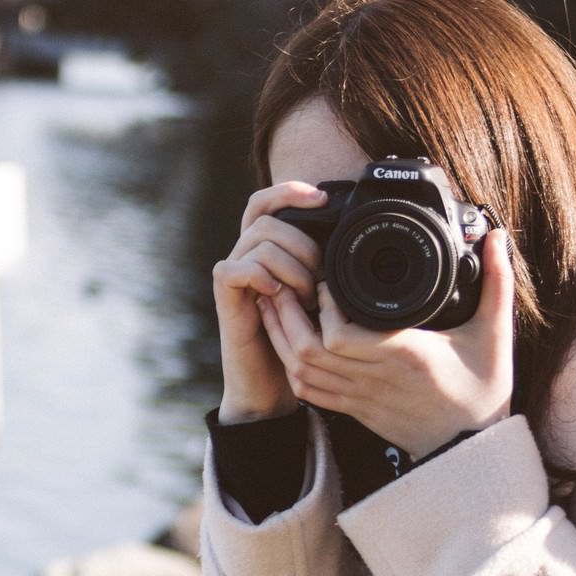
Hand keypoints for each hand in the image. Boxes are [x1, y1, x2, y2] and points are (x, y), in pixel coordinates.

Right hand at [211, 181, 328, 422]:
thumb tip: (351, 237)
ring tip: (305, 297)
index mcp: (264, 249)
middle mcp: (244, 256)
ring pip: (259, 242)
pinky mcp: (224, 298)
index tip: (322, 198)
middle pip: (267, 220)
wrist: (271, 383)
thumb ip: (324, 266)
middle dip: (302, 244)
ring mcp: (232, 276)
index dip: (289, 191)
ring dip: (291, 267)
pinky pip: (237, 269)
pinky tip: (279, 297)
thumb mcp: (319, 296)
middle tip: (320, 278)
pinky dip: (263, 277)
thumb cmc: (298, 340)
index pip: (265, 201)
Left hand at [258, 229, 515, 456]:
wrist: (472, 450)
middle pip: (308, 350)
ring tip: (277, 305)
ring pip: (301, 371)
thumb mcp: (495, 334)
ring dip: (282, 338)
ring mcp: (361, 398)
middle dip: (288, 315)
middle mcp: (375, 378)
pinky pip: (309, 392)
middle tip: (283, 284)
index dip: (323, 308)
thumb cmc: (483, 391)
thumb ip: (498, 284)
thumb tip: (497, 238)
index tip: (325, 281)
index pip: (340, 336)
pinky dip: (292, 367)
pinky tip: (287, 342)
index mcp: (404, 355)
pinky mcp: (355, 411)